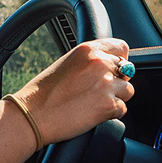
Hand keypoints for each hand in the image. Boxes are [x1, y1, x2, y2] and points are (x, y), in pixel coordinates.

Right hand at [13, 38, 134, 144]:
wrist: (33, 115)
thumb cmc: (44, 93)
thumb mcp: (68, 64)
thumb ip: (91, 62)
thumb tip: (112, 68)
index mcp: (88, 50)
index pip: (121, 48)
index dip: (120, 60)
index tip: (115, 70)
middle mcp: (100, 63)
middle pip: (127, 71)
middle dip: (117, 81)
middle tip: (98, 91)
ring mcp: (106, 84)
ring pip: (128, 91)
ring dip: (116, 98)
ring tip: (95, 103)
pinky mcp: (108, 105)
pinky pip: (122, 109)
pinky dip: (112, 113)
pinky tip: (93, 113)